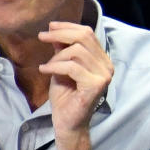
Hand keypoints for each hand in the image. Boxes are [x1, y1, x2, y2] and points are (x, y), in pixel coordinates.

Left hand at [38, 22, 113, 142]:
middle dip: (61, 34)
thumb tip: (55, 30)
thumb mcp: (61, 68)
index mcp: (102, 59)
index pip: (88, 33)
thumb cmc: (65, 97)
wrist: (67, 123)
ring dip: (57, 57)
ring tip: (46, 67)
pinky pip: (72, 67)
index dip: (69, 27)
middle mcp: (107, 65)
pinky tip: (44, 70)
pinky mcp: (96, 84)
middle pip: (84, 38)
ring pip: (78, 52)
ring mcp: (104, 75)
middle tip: (42, 36)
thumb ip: (62, 50)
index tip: (50, 26)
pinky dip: (55, 67)